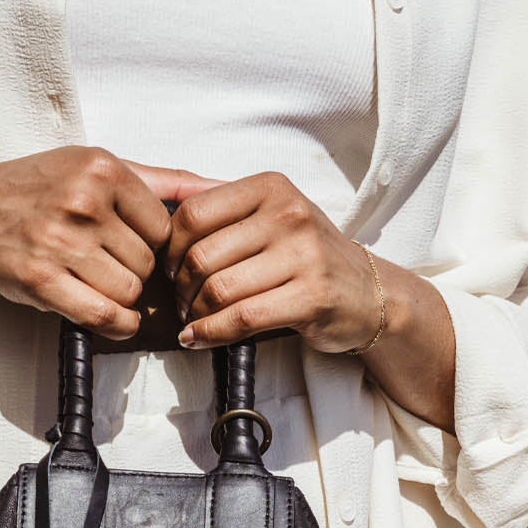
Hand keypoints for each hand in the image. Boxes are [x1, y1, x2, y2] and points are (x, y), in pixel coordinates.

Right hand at [0, 146, 217, 340]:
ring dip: (121, 296)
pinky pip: (104, 314)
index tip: (131, 246)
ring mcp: (60, 243)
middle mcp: (83, 202)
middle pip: (147, 262)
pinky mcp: (43, 280)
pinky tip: (115, 318)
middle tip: (107, 265)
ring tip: (98, 283)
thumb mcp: (96, 166)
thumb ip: (162, 181)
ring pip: (129, 289)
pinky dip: (117, 323)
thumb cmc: (40, 188)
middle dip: (135, 271)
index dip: (152, 244)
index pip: (162, 227)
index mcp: (102, 170)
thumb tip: (221, 187)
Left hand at [159, 171, 383, 351]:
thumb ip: (222, 208)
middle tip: (180, 304)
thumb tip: (159, 205)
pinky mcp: (311, 297)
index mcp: (271, 187)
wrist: (368, 294)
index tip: (170, 270)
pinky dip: (210, 334)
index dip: (170, 249)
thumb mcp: (271, 216)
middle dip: (179, 288)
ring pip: (218, 289)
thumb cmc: (306, 256)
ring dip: (194, 314)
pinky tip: (198, 340)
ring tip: (191, 322)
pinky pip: (242, 318)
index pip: (193, 214)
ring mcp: (304, 255)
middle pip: (201, 255)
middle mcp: (289, 214)